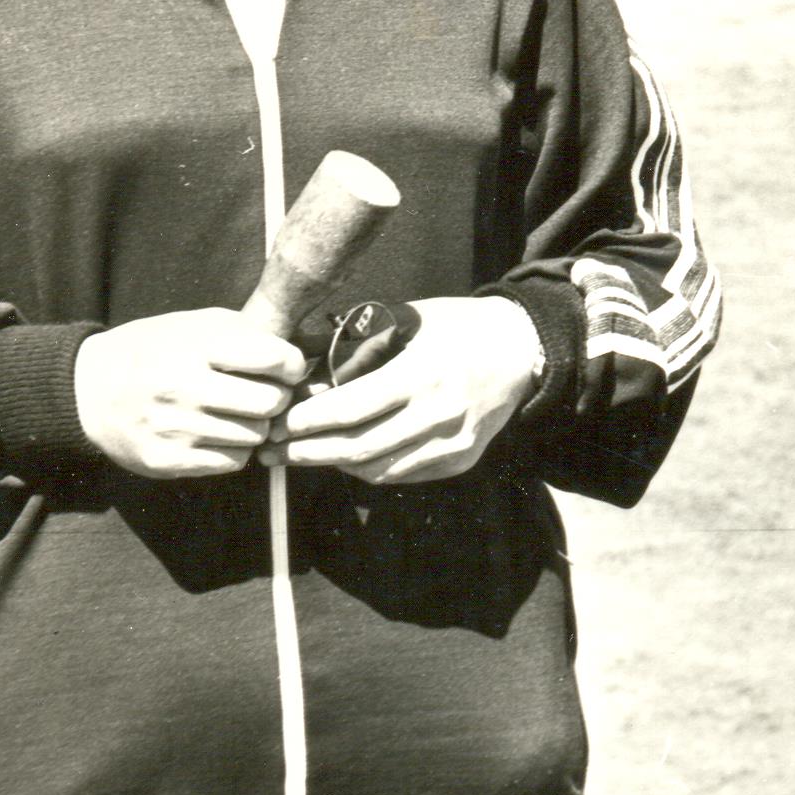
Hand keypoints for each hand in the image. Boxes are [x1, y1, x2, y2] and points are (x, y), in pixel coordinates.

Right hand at [74, 308, 307, 478]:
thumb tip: (299, 355)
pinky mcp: (169, 461)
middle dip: (276, 398)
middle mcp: (185, 387)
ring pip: (255, 436)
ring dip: (255, 425)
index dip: (291, 364)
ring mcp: (176, 428)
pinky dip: (235, 449)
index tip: (285, 367)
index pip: (274, 358)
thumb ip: (245, 333)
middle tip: (265, 393)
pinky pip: (233, 462)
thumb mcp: (192, 325)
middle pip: (271, 403)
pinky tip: (218, 433)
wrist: (90, 390)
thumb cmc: (153, 351)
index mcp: (195, 346)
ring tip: (236, 412)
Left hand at [268, 296, 541, 484]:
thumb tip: (303, 359)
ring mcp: (452, 443)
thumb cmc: (457, 326)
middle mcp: (438, 414)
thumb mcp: (407, 320)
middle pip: (358, 448)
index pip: (350, 410)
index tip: (276, 423)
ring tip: (301, 454)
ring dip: (334, 464)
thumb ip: (359, 344)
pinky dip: (368, 469)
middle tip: (273, 450)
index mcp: (420, 373)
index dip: (306, 423)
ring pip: (378, 469)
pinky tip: (344, 458)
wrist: (521, 349)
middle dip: (308, 452)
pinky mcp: (460, 460)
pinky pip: (403, 474)